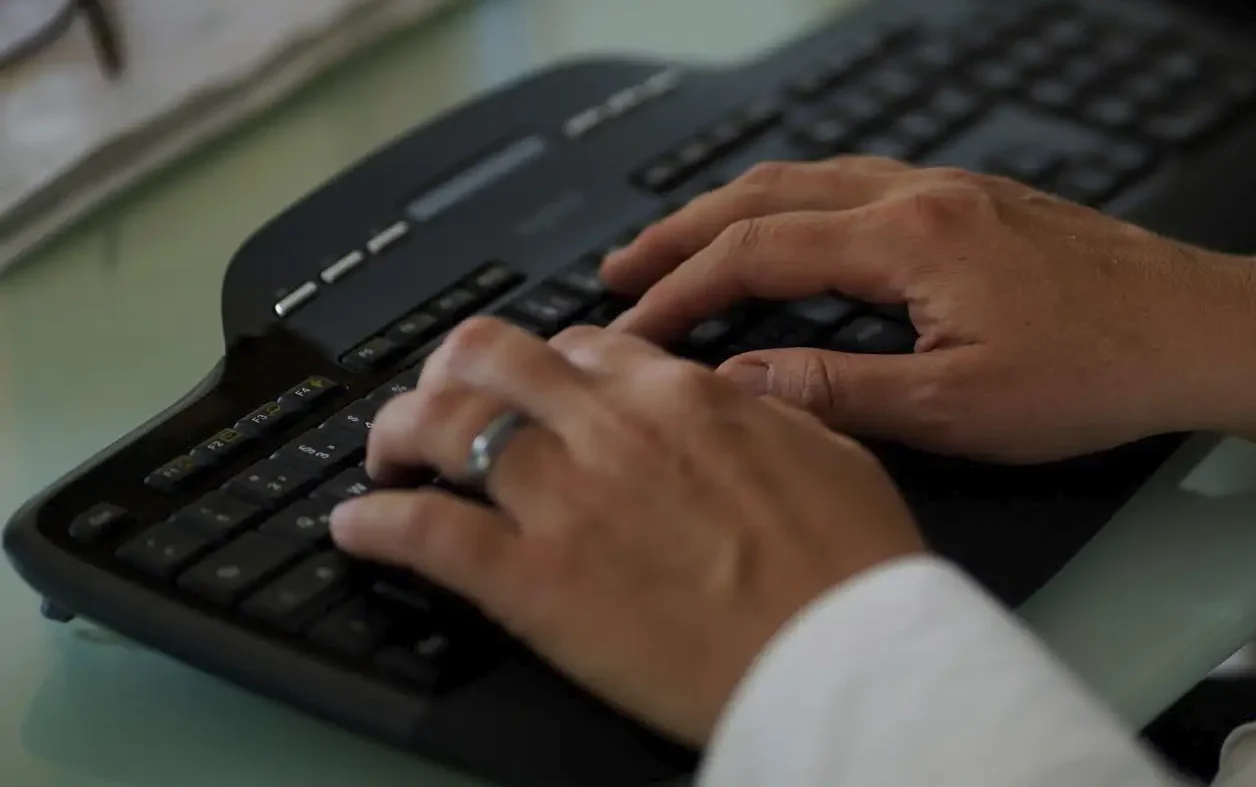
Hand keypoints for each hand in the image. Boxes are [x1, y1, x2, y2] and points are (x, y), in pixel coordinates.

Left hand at [329, 317, 925, 744]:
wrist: (846, 656)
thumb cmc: (853, 571)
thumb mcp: (831, 453)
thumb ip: (765, 414)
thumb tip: (739, 398)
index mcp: (686, 396)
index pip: (585, 344)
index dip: (548, 362)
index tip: (537, 387)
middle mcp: (614, 428)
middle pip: (493, 358)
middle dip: (452, 372)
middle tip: (440, 402)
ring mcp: (567, 499)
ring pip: (442, 424)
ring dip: (399, 433)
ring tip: (388, 457)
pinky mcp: (533, 580)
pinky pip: (424, 532)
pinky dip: (376, 525)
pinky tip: (358, 529)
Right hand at [604, 156, 1255, 462]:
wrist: (1206, 330)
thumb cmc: (1101, 372)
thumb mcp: (960, 408)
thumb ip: (841, 393)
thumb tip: (742, 386)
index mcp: (911, 238)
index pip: (757, 254)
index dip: (681, 292)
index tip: (630, 328)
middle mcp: (924, 194)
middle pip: (770, 194)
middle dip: (685, 232)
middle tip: (623, 269)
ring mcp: (953, 190)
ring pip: (813, 180)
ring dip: (738, 212)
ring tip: (685, 248)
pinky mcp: (978, 202)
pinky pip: (858, 185)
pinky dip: (799, 208)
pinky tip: (795, 237)